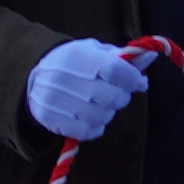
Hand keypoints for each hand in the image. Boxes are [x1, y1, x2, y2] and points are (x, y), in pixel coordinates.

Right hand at [24, 39, 150, 141]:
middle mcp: (63, 77)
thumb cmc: (74, 63)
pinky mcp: (50, 120)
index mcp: (77, 55)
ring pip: (101, 117)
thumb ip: (123, 57)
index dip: (133, 79)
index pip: (114, 69)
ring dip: (108, 113)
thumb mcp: (95, 52)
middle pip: (111, 97)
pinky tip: (90, 116)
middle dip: (121, 97)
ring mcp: (55, 100)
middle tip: (116, 93)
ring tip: (100, 104)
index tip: (138, 82)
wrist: (34, 77)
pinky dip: (95, 127)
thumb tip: (150, 56)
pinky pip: (87, 132)